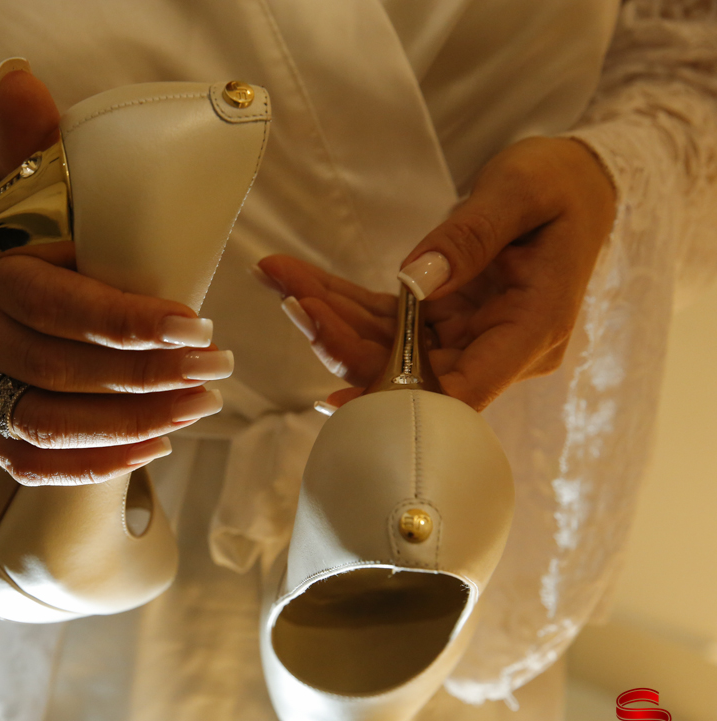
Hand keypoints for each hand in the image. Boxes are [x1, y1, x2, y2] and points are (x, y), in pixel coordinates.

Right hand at [0, 62, 229, 485]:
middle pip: (50, 372)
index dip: (123, 323)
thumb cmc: (12, 225)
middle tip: (214, 370)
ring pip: (41, 426)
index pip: (48, 305)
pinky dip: (92, 465)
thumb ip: (28, 139)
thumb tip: (20, 78)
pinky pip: (29, 465)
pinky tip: (152, 450)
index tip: (193, 325)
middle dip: (143, 378)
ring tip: (196, 408)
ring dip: (128, 426)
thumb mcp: (18, 178)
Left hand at [259, 136, 616, 409]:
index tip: (343, 397)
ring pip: (386, 346)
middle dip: (342, 339)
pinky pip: (385, 320)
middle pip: (410, 371)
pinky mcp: (443, 319)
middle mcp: (496, 348)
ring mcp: (467, 337)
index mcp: (532, 330)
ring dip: (330, 317)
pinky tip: (297, 284)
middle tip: (292, 301)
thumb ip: (472, 236)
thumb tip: (415, 280)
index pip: (464, 392)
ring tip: (279, 279)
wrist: (576, 182)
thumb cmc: (559, 184)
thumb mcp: (522, 192)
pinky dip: (341, 302)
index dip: (402, 404)